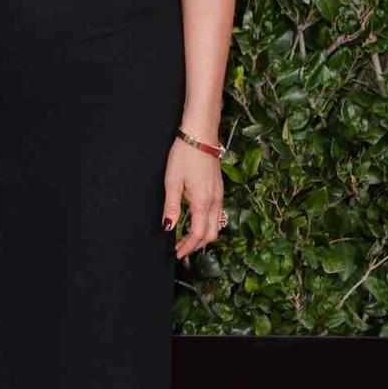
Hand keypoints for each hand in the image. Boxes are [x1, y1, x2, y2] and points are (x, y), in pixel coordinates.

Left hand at [161, 137, 222, 259]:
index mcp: (203, 201)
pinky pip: (217, 214)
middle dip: (197, 245)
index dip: (188, 247)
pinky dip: (208, 224)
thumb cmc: (184, 155)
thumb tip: (168, 228)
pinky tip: (196, 222)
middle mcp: (215, 201)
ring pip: (216, 225)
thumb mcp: (172, 181)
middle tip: (181, 250)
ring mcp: (219, 195)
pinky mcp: (219, 189)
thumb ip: (172, 207)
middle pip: (211, 234)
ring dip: (203, 236)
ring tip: (187, 240)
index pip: (199, 234)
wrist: (200, 135)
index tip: (177, 253)